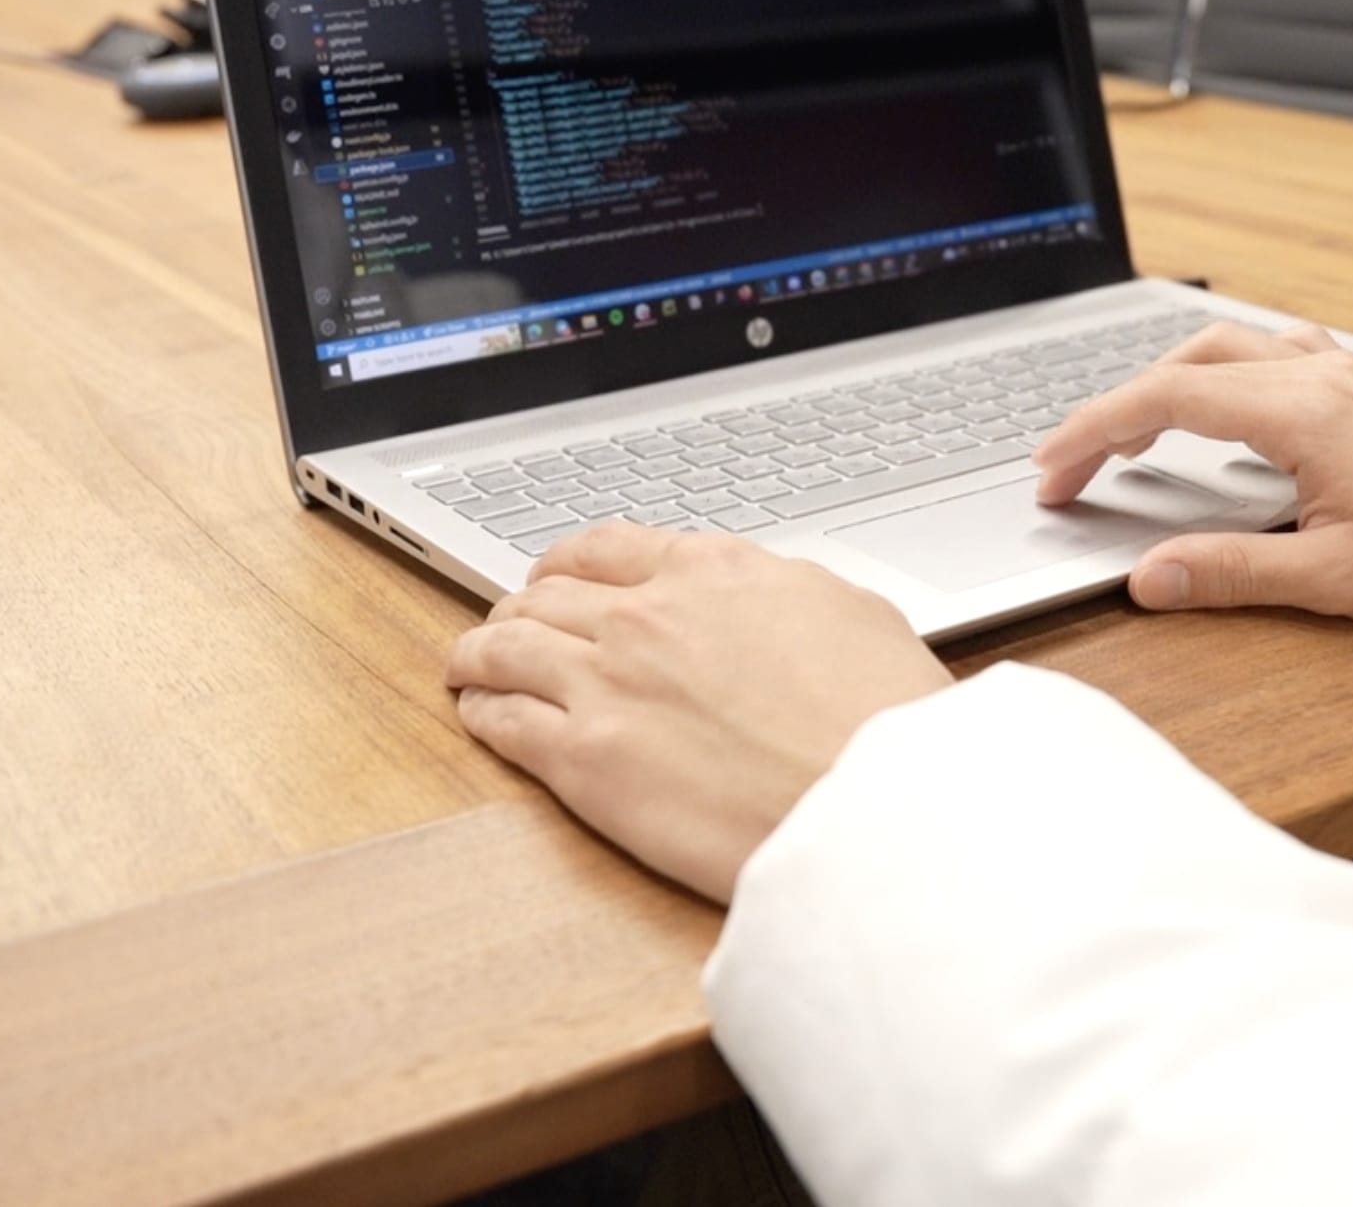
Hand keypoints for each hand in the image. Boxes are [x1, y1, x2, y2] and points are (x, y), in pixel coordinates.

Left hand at [444, 523, 953, 901]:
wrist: (873, 805)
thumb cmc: (885, 722)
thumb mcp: (853, 615)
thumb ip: (789, 597)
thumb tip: (774, 602)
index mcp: (715, 571)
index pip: (611, 546)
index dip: (570, 561)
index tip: (558, 574)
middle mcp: (648, 615)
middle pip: (547, 593)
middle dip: (518, 606)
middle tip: (507, 622)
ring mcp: (608, 684)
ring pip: (506, 647)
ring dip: (479, 651)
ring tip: (468, 664)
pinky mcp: (585, 760)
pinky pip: (504, 721)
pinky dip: (480, 710)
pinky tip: (477, 714)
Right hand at [1033, 321, 1352, 631]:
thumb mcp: (1337, 580)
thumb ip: (1233, 574)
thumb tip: (1149, 577)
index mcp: (1305, 414)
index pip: (1166, 400)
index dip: (1094, 434)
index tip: (1053, 473)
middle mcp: (1322, 376)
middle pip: (1188, 363)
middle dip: (1117, 408)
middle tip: (1074, 463)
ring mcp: (1348, 374)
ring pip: (1231, 348)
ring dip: (1169, 383)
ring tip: (1131, 436)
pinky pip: (1275, 354)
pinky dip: (1225, 373)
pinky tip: (1225, 409)